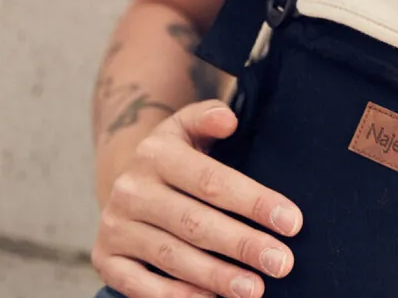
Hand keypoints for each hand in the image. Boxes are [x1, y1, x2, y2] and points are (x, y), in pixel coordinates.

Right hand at [92, 100, 303, 297]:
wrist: (124, 181)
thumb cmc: (174, 158)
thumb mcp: (187, 128)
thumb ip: (208, 117)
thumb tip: (228, 119)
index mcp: (156, 154)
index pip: (212, 181)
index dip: (254, 202)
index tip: (292, 222)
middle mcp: (131, 189)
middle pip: (194, 222)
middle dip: (242, 245)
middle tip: (281, 263)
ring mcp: (116, 226)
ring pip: (171, 256)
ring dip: (216, 276)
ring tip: (255, 289)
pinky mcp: (106, 258)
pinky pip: (140, 285)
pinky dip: (175, 296)